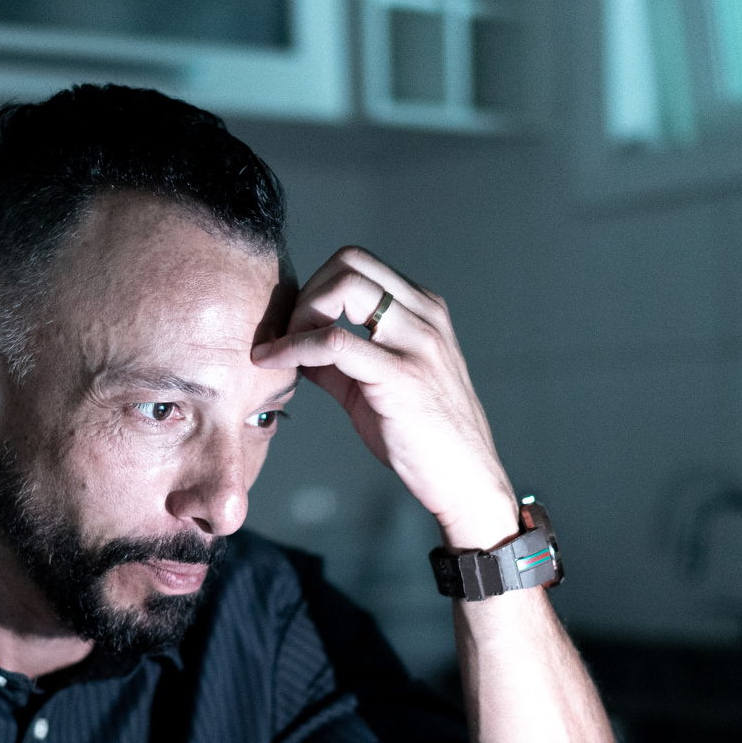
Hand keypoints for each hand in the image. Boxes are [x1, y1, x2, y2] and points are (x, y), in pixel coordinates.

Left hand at [251, 246, 516, 548]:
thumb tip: (293, 351)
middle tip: (285, 337)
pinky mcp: (401, 375)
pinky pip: (334, 342)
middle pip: (349, 261)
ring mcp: (417, 342)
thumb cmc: (425, 440)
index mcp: (423, 311)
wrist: (465, 481)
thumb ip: (338, 364)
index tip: (293, 327)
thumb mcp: (379, 387)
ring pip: (344, 288)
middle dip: (306, 293)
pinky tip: (275, 364)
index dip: (316, 288)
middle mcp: (425, 316)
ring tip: (281, 352)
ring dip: (299, 315)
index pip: (358, 263)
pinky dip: (294, 347)